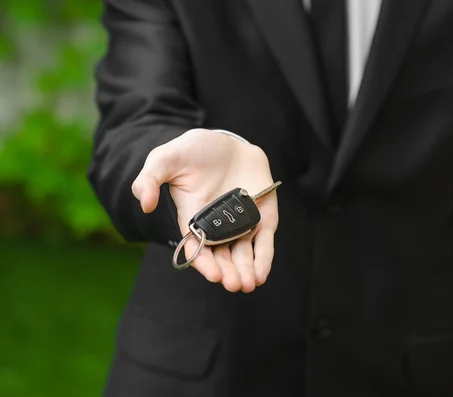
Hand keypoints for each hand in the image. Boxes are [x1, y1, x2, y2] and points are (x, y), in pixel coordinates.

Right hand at [131, 128, 278, 292]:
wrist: (229, 142)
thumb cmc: (194, 150)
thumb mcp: (166, 158)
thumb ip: (150, 178)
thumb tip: (145, 204)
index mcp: (193, 218)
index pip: (197, 246)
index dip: (204, 262)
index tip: (213, 274)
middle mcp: (217, 226)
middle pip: (222, 256)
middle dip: (228, 272)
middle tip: (234, 284)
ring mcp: (240, 223)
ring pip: (243, 254)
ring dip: (246, 271)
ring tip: (248, 284)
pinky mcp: (262, 217)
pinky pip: (263, 241)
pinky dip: (263, 258)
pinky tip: (262, 274)